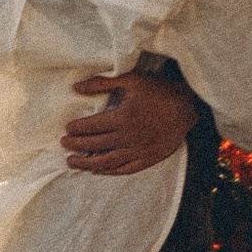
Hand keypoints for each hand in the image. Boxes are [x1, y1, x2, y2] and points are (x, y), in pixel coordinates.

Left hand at [61, 69, 198, 175]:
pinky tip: (98, 171)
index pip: (91, 127)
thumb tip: (76, 88)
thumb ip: (102, 83)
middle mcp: (127, 137)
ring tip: (72, 162)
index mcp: (121, 118)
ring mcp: (138, 151)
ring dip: (86, 163)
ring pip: (106, 162)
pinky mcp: (148, 159)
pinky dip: (109, 172)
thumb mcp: (131, 80)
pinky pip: (124, 169)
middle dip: (76, 146)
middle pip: (94, 145)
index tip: (67, 129)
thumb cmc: (158, 91)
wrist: (187, 107)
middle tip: (64, 144)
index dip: (76, 129)